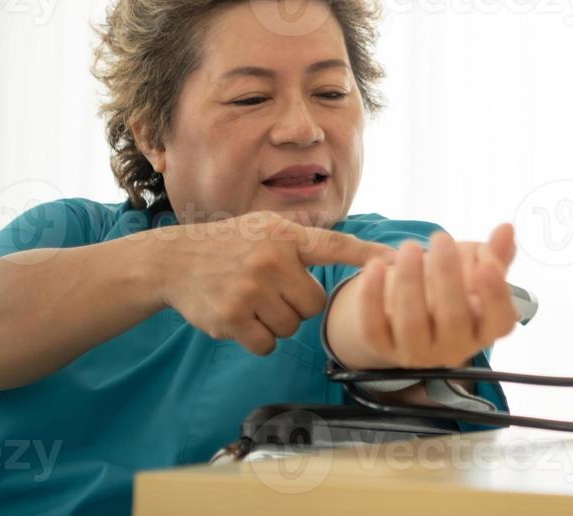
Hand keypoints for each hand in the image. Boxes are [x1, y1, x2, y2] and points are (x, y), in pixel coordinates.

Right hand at [149, 210, 394, 355]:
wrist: (175, 261)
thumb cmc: (233, 244)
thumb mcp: (269, 226)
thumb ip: (307, 240)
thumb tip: (364, 255)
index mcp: (285, 236)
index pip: (335, 245)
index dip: (367, 255)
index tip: (396, 261)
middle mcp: (271, 260)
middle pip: (314, 304)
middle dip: (299, 304)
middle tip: (274, 290)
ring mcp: (251, 289)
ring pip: (291, 327)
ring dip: (278, 322)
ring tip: (254, 300)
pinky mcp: (232, 318)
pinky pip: (267, 345)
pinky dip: (259, 339)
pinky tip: (242, 319)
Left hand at [343, 224, 517, 368]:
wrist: (408, 315)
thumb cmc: (451, 290)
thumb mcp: (474, 272)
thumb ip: (493, 253)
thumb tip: (506, 229)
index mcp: (484, 329)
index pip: (500, 321)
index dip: (495, 294)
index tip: (486, 262)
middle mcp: (454, 348)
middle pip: (454, 320)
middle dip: (447, 276)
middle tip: (440, 237)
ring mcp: (417, 353)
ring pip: (412, 324)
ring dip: (410, 282)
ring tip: (409, 247)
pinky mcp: (382, 348)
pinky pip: (373, 329)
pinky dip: (372, 298)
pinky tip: (375, 266)